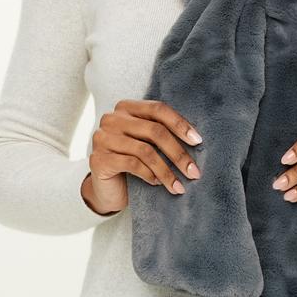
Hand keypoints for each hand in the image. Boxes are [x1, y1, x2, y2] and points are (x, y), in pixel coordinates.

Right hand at [81, 98, 203, 213]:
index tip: (198, 141)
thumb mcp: (148, 143)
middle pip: (154, 131)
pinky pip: (132, 164)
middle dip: (178, 153)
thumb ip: (162, 133)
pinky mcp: (98, 159)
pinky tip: (157, 184)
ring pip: (145, 151)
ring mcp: (103, 138)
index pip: (158, 109)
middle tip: (193, 172)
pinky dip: (149, 175)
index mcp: (126, 107)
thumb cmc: (133, 162)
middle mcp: (112, 119)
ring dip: (166, 171)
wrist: (108, 189)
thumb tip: (196, 138)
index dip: (180, 124)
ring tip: (179, 185)